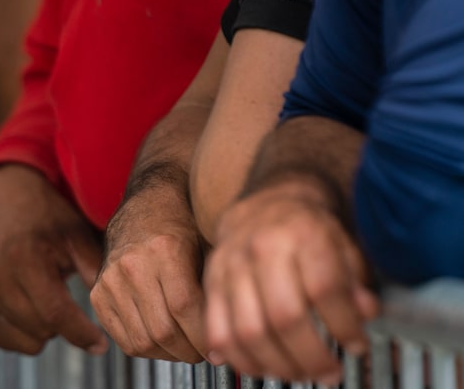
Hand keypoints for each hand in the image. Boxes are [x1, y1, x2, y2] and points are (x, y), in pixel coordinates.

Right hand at [0, 164, 108, 354]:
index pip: (55, 313)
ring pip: (24, 341)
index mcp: (23, 258)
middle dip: (65, 326)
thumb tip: (113, 307)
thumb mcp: (74, 232)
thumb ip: (94, 269)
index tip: (101, 344)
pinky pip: (2, 339)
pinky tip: (28, 305)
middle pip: (42, 330)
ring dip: (44, 330)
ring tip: (46, 297)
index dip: (82, 334)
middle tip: (72, 304)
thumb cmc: (42, 214)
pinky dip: (21, 331)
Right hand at [91, 185, 206, 361]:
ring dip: (169, 355)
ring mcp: (111, 280)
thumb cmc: (181, 227)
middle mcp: (133, 264)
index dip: (205, 337)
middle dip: (190, 351)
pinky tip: (163, 342)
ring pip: (143, 341)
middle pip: (163, 330)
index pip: (185, 308)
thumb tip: (228, 335)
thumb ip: (214, 289)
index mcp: (164, 249)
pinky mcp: (97, 294)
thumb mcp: (206, 247)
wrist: (145, 208)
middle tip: (204, 352)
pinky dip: (147, 350)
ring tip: (185, 348)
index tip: (218, 349)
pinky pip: (124, 339)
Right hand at [203, 179, 378, 383]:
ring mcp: (230, 266)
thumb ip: (355, 281)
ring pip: (249, 331)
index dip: (345, 326)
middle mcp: (262, 247)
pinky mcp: (211, 283)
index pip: (324, 288)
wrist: (265, 204)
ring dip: (278, 366)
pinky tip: (263, 367)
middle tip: (330, 372)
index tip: (357, 344)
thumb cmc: (307, 230)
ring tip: (300, 373)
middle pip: (285, 316)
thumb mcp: (343, 245)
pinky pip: (217, 332)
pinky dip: (240, 360)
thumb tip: (364, 314)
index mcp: (302, 232)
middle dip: (312, 357)